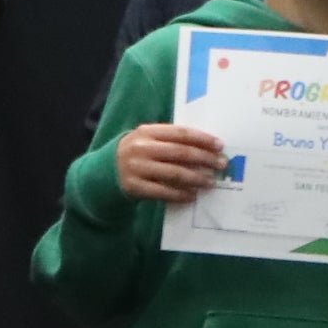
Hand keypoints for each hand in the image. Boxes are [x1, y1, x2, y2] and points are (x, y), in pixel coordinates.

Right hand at [114, 120, 229, 206]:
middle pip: (180, 153)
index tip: (220, 146)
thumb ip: (171, 140)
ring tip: (210, 182)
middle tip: (221, 165)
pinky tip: (192, 196)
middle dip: (204, 159)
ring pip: (173, 173)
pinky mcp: (134, 187)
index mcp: (147, 132)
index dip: (202, 139)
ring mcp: (136, 168)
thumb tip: (207, 148)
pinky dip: (179, 194)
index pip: (180, 133)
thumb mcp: (149, 140)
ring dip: (196, 178)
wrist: (106, 172)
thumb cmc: (138, 154)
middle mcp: (141, 148)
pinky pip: (162, 192)